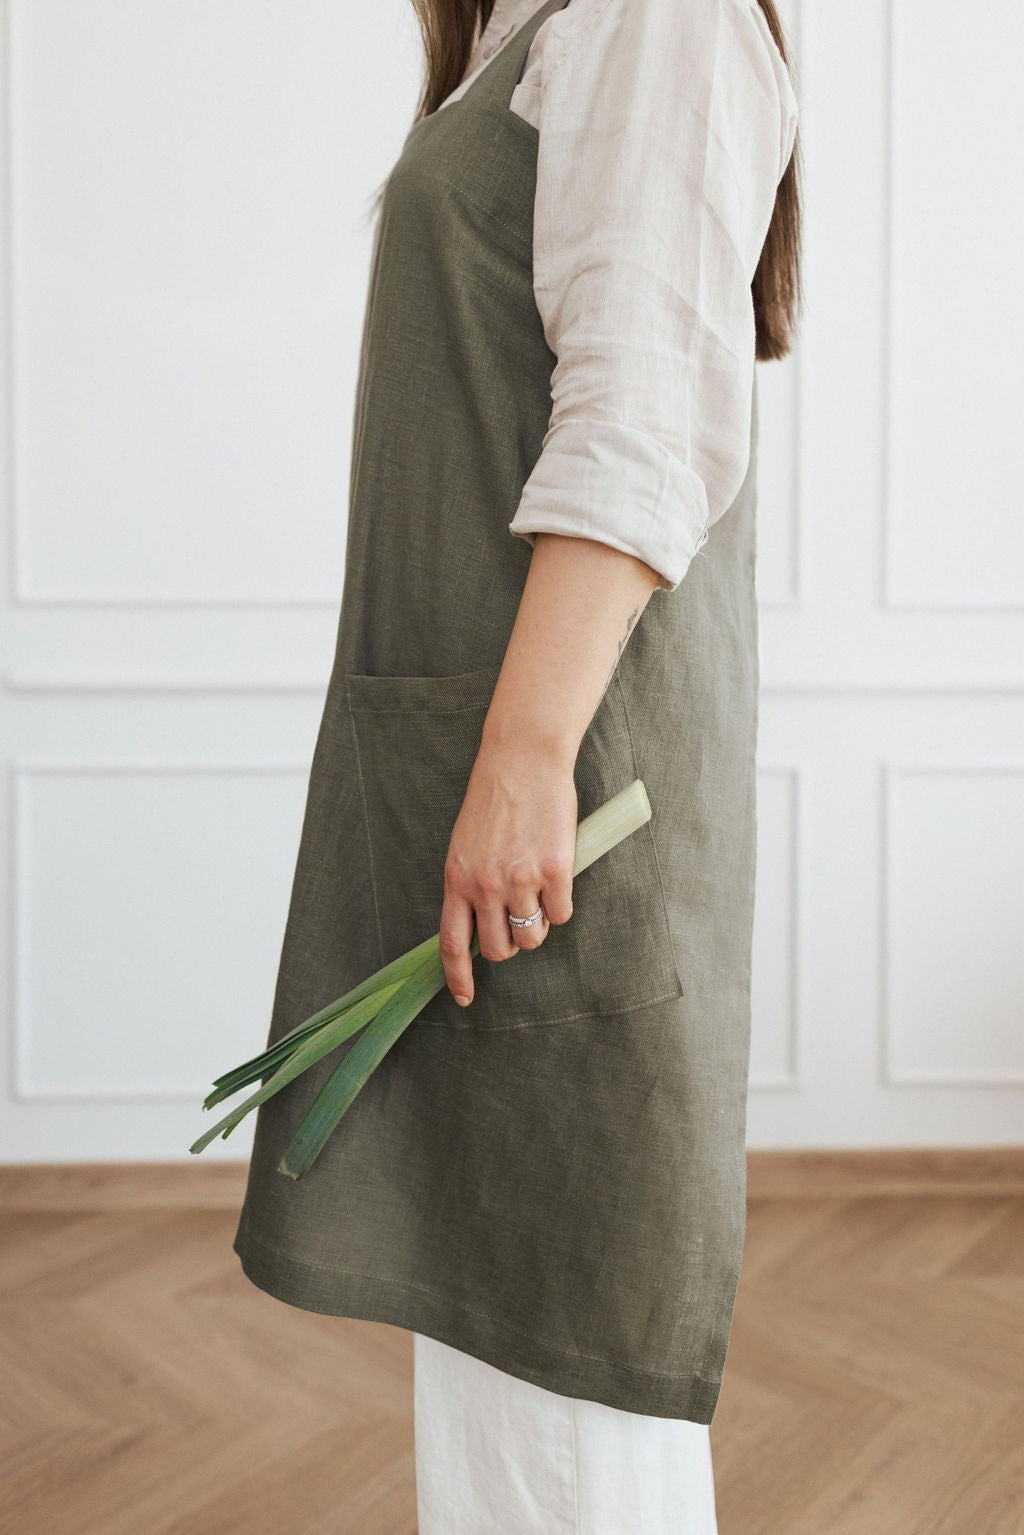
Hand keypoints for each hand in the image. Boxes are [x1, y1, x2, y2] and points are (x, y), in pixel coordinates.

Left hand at [440, 738, 577, 1007]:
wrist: (523, 759)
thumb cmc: (496, 799)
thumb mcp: (466, 844)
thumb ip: (470, 884)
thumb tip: (483, 925)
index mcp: (457, 878)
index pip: (451, 943)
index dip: (457, 976)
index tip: (465, 997)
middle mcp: (485, 885)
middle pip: (499, 949)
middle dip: (511, 942)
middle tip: (519, 917)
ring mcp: (520, 879)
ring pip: (532, 936)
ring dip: (537, 924)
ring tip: (539, 892)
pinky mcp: (555, 871)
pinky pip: (561, 914)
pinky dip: (561, 902)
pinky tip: (557, 873)